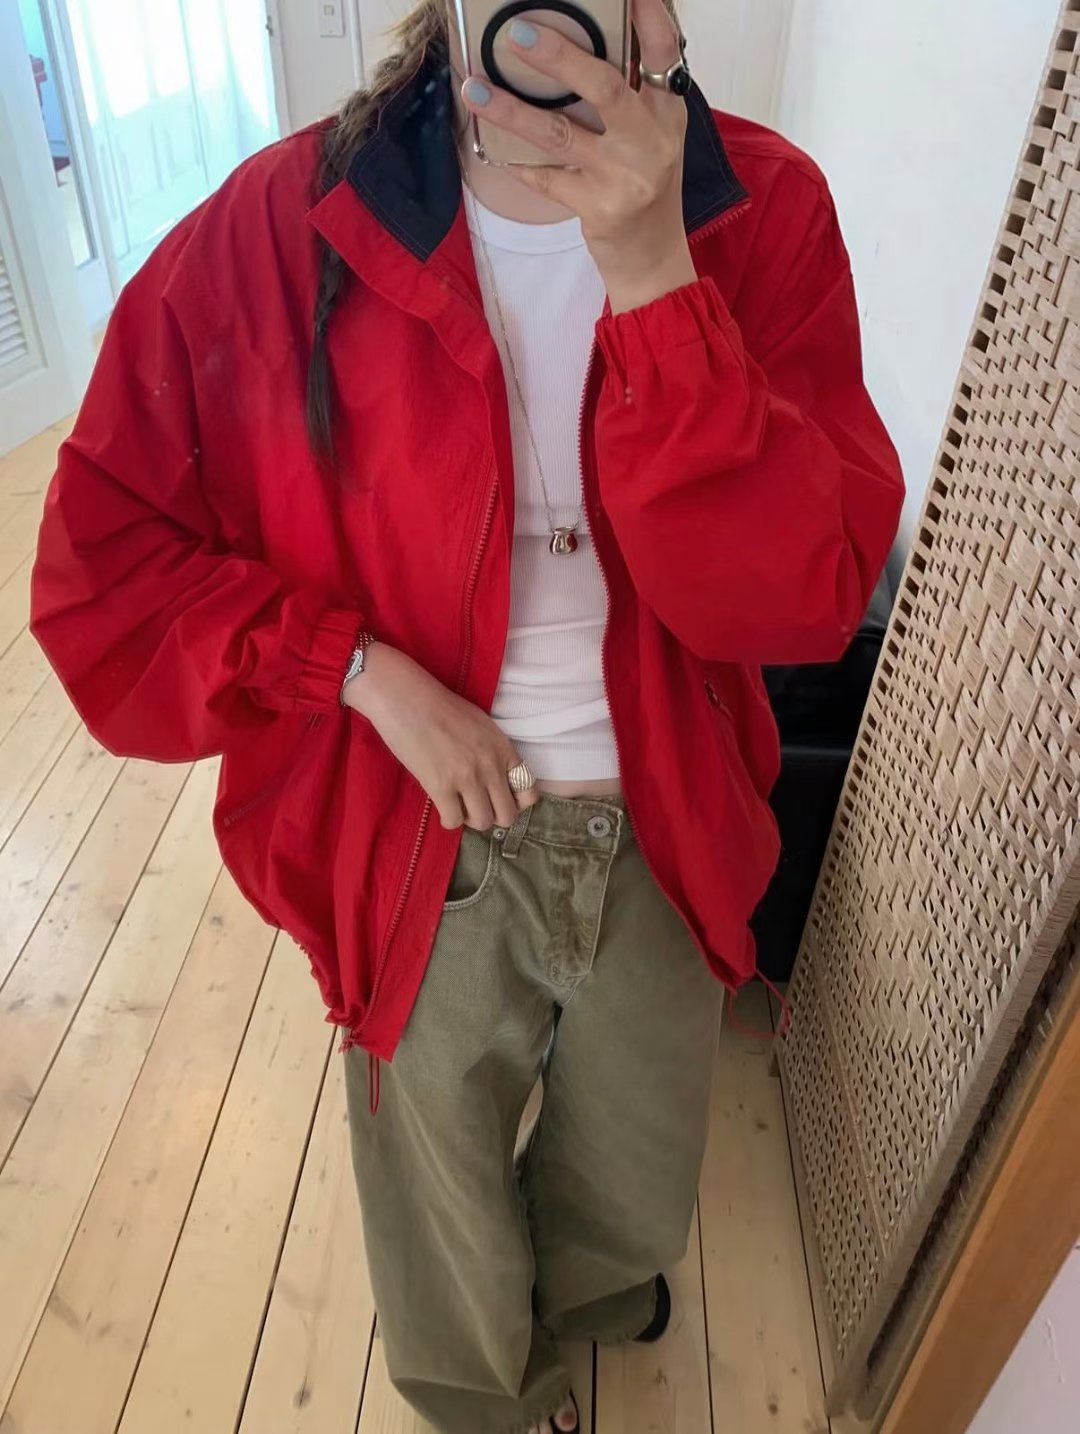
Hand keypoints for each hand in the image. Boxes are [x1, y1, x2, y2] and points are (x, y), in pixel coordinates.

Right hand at [343, 643, 538, 830]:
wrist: (407, 699)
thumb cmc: (440, 706)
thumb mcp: (481, 725)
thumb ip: (494, 752)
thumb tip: (496, 779)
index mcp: (503, 748)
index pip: (529, 792)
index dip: (516, 801)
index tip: (500, 799)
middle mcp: (491, 766)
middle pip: (507, 815)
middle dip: (492, 815)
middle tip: (476, 805)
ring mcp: (467, 778)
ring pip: (482, 822)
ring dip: (470, 818)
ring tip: (459, 805)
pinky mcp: (440, 787)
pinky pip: (453, 821)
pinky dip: (449, 818)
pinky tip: (442, 805)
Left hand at [461, 0, 696, 313]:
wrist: (651, 256)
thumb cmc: (644, 183)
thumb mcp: (652, 133)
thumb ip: (630, 90)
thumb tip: (581, 36)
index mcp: (667, 111)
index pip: (662, 50)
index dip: (647, 14)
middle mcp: (651, 141)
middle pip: (603, 87)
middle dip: (559, 56)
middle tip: (517, 33)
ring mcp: (624, 177)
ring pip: (559, 133)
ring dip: (511, 110)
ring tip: (474, 88)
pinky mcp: (598, 209)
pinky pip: (545, 178)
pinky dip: (516, 163)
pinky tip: (490, 149)